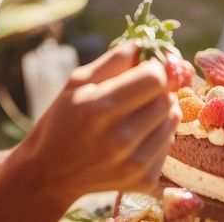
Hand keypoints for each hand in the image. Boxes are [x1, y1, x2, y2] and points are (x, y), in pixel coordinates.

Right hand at [12, 42, 180, 203]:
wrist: (49, 175)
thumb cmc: (62, 120)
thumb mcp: (78, 82)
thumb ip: (116, 59)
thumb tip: (150, 44)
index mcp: (99, 109)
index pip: (156, 77)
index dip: (153, 67)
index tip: (144, 69)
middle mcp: (119, 139)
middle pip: (167, 97)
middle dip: (157, 89)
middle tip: (138, 92)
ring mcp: (134, 163)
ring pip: (173, 118)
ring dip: (160, 110)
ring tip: (135, 114)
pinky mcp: (144, 180)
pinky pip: (169, 142)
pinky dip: (158, 134)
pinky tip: (135, 137)